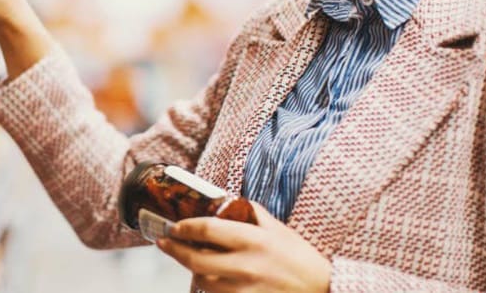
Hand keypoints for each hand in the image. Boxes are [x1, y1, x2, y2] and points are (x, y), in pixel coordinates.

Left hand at [156, 202, 330, 292]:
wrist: (322, 290)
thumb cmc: (299, 258)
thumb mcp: (277, 228)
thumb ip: (250, 212)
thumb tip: (225, 201)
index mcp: (253, 240)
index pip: (206, 229)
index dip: (184, 227)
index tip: (174, 226)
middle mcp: (245, 265)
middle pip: (196, 258)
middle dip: (174, 249)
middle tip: (164, 242)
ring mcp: (244, 289)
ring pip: (202, 280)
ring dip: (191, 269)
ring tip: (188, 259)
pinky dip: (208, 286)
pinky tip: (208, 277)